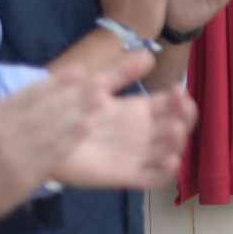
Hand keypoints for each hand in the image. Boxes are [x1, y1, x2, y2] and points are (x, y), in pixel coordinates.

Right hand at [0, 52, 110, 233]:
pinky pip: (53, 155)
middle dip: (75, 94)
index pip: (30, 94)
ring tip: (102, 100)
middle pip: (47, 110)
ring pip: (54, 130)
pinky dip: (71, 140)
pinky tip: (87, 127)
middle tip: (101, 81)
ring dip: (80, 114)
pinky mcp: (27, 176)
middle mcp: (7, 133)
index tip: (78, 70)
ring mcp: (18, 155)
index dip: (56, 82)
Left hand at [51, 84, 196, 189]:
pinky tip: (171, 159)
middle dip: (186, 116)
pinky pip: (153, 178)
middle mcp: (144, 134)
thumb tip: (150, 55)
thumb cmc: (72, 111)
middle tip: (182, 105)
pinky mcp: (126, 175)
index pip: (172, 106)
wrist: (46, 137)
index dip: (181, 99)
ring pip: (170, 151)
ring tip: (175, 127)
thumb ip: (122, 73)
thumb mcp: (98, 87)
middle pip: (178, 127)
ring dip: (179, 141)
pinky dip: (167, 172)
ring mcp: (137, 155)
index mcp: (140, 112)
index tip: (178, 89)